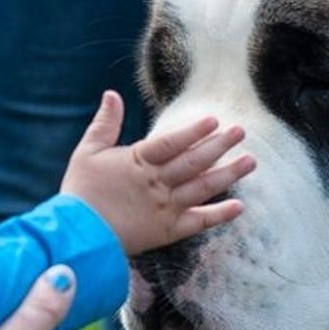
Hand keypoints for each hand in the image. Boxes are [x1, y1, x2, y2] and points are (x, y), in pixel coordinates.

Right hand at [60, 91, 251, 255]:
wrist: (78, 235)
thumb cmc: (81, 191)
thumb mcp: (87, 151)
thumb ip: (105, 123)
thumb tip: (112, 94)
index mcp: (137, 162)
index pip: (171, 143)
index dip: (193, 132)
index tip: (214, 121)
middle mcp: (156, 184)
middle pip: (193, 163)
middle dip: (219, 146)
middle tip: (241, 131)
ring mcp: (164, 208)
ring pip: (202, 189)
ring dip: (228, 175)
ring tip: (250, 161)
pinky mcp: (167, 231)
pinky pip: (198, 222)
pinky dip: (218, 215)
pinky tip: (239, 206)